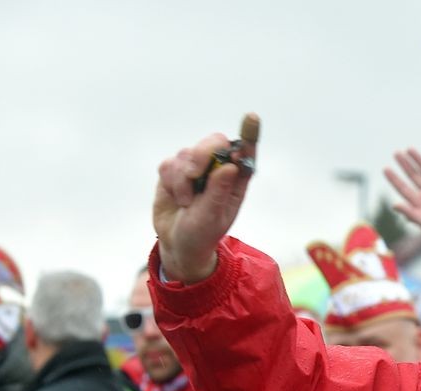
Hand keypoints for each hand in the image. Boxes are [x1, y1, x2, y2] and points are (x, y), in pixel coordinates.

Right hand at [153, 114, 258, 282]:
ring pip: (186, 154)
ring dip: (182, 180)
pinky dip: (170, 182)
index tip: (252, 118)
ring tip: (186, 202)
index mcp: (236, 178)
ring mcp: (195, 167)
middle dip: (201, 156)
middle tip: (194, 176)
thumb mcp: (213, 216)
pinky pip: (168, 164)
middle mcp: (217, 168)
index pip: (245, 150)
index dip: (249, 133)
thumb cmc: (203, 232)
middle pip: (213, 142)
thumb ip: (219, 191)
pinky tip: (176, 197)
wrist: (178, 243)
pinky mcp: (174, 170)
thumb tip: (230, 166)